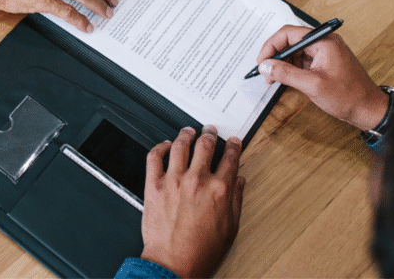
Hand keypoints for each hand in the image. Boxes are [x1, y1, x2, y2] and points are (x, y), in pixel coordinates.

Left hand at [141, 126, 244, 277]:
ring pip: (180, 146)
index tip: (233, 142)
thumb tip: (239, 182)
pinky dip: (160, 147)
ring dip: (186, 134)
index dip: (233, 146)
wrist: (174, 262)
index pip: (230, 158)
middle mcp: (197, 181)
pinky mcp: (154, 185)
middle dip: (210, 134)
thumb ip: (236, 199)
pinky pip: (154, 157)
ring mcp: (173, 181)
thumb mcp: (230, 227)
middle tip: (210, 130)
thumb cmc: (201, 250)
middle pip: (205, 146)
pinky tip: (165, 145)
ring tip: (189, 131)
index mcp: (219, 190)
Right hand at [256, 24, 387, 130]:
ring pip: (294, 52)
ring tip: (272, 79)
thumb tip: (265, 66)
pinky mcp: (323, 63)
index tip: (261, 61)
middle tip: (264, 71)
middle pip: (290, 41)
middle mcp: (324, 43)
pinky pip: (301, 61)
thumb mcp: (312, 85)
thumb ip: (286, 73)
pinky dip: (290, 69)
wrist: (369, 110)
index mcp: (324, 42)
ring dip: (281, 64)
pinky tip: (283, 79)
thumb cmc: (348, 97)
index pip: (289, 34)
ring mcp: (324, 53)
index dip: (271, 46)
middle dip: (275, 56)